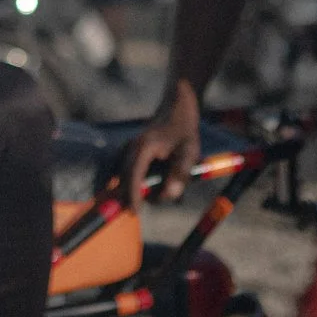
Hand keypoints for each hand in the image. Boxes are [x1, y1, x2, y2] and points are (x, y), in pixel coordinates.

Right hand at [119, 80, 203, 210]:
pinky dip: (142, 178)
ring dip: (141, 186)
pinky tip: (160, 180)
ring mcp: (132, 148)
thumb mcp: (189, 151)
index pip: (132, 177)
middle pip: (127, 178)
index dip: (132, 196)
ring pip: (129, 174)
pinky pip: (134, 169)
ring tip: (163, 190)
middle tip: (157, 200)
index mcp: (144, 148)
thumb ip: (180, 173)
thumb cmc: (184, 128)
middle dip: (138, 193)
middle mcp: (133, 148)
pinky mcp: (135, 150)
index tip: (135, 212)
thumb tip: (171, 195)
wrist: (177, 105)